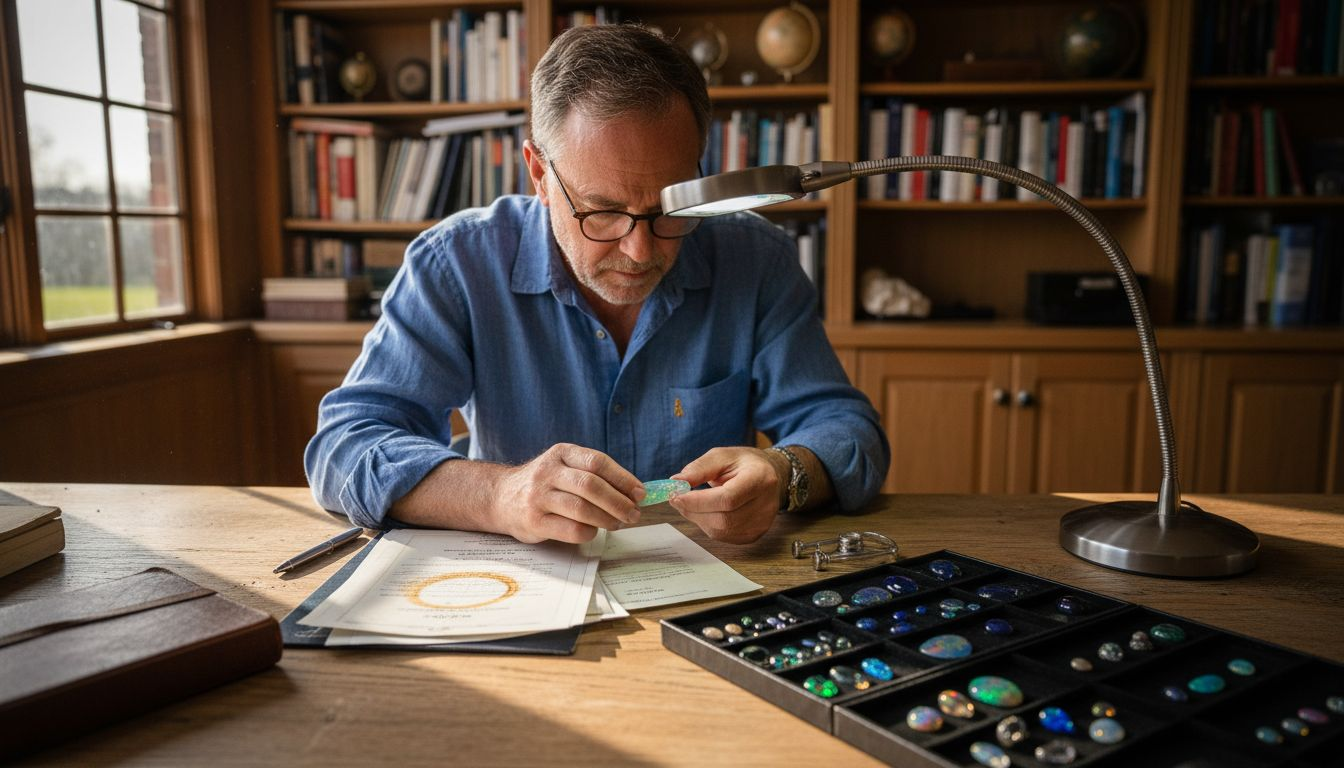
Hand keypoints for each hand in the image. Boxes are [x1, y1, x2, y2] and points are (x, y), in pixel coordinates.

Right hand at [492, 443, 643, 543]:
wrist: (501, 497)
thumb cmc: (545, 484)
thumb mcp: (564, 466)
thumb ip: (593, 474)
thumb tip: (634, 492)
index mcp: (561, 453)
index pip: (597, 462)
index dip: (623, 479)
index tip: (640, 494)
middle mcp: (547, 472)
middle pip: (591, 486)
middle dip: (618, 502)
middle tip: (634, 514)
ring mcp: (538, 497)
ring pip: (581, 509)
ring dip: (607, 519)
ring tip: (618, 524)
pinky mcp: (533, 521)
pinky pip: (570, 529)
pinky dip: (589, 532)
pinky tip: (593, 531)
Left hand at [668, 447, 782, 543]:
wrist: (770, 477)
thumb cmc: (744, 464)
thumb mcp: (722, 455)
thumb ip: (699, 468)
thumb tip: (676, 483)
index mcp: (760, 478)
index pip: (728, 498)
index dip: (699, 501)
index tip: (675, 496)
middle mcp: (765, 504)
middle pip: (723, 519)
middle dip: (694, 510)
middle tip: (677, 499)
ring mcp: (761, 524)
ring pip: (721, 530)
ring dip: (699, 518)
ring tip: (693, 503)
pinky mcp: (754, 535)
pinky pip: (723, 536)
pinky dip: (708, 525)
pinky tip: (708, 511)